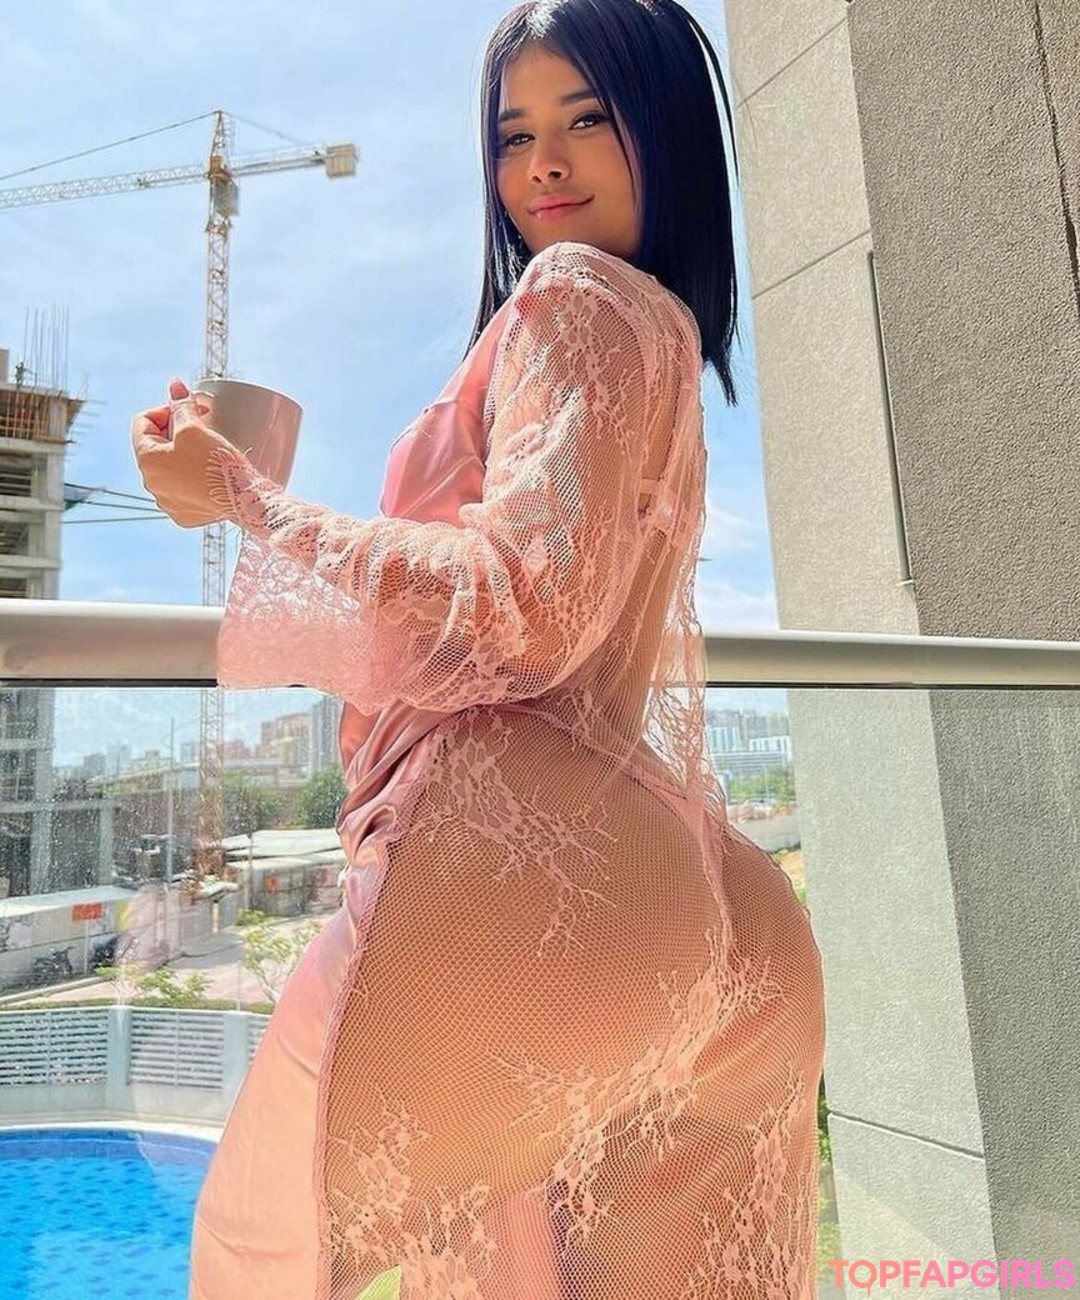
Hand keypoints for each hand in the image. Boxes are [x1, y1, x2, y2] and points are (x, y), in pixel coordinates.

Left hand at [131, 379, 238, 527]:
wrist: (243, 502)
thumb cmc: (216, 465)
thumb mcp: (194, 428)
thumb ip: (181, 405)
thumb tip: (174, 386)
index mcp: (146, 460)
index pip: (143, 422)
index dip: (166, 410)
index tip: (189, 411)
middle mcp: (151, 484)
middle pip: (156, 446)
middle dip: (176, 433)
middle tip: (202, 429)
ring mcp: (167, 502)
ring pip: (170, 468)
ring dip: (184, 456)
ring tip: (207, 452)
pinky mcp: (185, 514)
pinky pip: (184, 489)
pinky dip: (193, 479)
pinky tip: (209, 475)